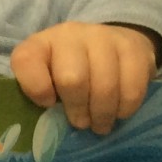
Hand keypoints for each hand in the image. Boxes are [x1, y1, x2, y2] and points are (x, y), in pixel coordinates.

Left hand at [10, 21, 157, 133]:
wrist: (109, 44)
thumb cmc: (68, 70)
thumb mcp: (45, 78)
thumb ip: (39, 95)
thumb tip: (48, 126)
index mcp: (39, 44)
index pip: (26, 60)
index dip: (35, 88)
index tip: (47, 104)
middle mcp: (70, 35)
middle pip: (72, 79)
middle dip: (77, 109)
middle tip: (81, 123)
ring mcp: (104, 38)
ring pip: (105, 86)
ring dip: (102, 114)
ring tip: (100, 124)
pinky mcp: (134, 48)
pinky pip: (133, 87)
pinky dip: (126, 108)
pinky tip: (119, 113)